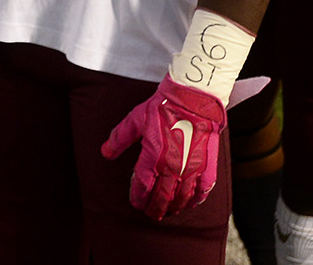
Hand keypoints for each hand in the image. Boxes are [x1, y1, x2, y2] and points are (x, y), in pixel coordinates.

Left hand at [100, 76, 227, 219]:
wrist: (194, 97)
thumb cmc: (163, 107)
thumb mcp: (136, 119)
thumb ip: (120, 138)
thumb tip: (105, 153)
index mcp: (153, 155)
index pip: (142, 185)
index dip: (138, 197)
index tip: (136, 204)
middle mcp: (172, 166)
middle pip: (162, 197)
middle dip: (155, 208)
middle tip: (152, 214)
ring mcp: (192, 167)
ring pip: (182, 198)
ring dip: (174, 207)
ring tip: (168, 211)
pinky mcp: (208, 165)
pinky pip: (203, 190)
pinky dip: (195, 200)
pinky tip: (190, 203)